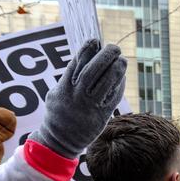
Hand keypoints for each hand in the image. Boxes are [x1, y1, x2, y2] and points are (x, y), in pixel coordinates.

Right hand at [30, 40, 126, 158]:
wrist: (60, 141)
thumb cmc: (59, 113)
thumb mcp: (56, 93)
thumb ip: (69, 77)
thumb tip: (84, 57)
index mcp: (64, 88)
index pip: (77, 63)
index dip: (87, 50)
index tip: (95, 40)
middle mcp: (76, 96)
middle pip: (92, 71)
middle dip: (105, 56)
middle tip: (114, 47)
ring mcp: (89, 106)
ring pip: (105, 83)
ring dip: (116, 69)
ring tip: (122, 60)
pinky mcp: (101, 116)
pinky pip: (113, 97)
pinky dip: (119, 86)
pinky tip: (122, 77)